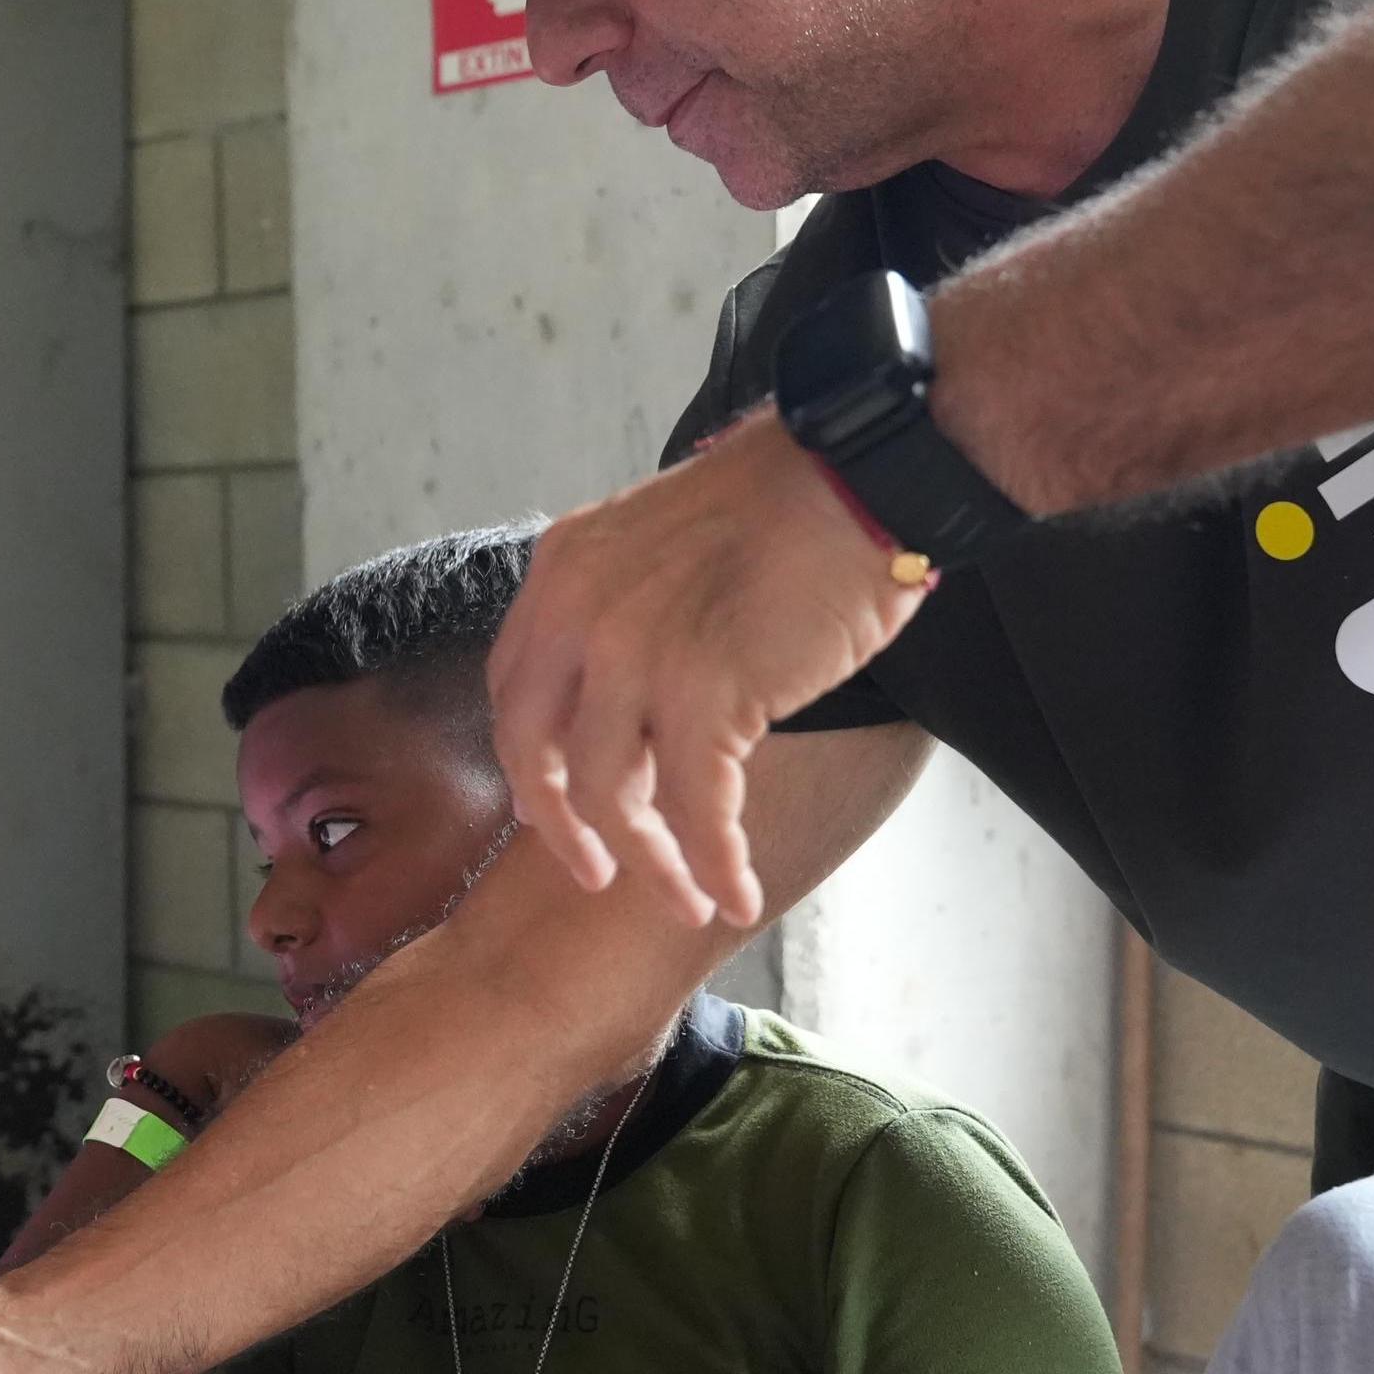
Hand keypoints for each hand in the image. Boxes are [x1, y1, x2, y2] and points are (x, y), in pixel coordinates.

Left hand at [488, 408, 929, 929]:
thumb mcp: (662, 544)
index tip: (554, 811)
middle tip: (596, 874)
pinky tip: (735, 891)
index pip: (514, 691)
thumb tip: (629, 712)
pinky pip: (695, 808)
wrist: (859, 475)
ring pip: (613, 796)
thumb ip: (625, 615)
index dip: (531, 765)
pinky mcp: (704, 692)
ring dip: (653, 864)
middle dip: (566, 830)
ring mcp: (634, 654)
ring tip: (689, 898)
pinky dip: (713, 863)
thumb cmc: (789, 506)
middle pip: (535, 754)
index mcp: (562, 572)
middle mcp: (578, 612)